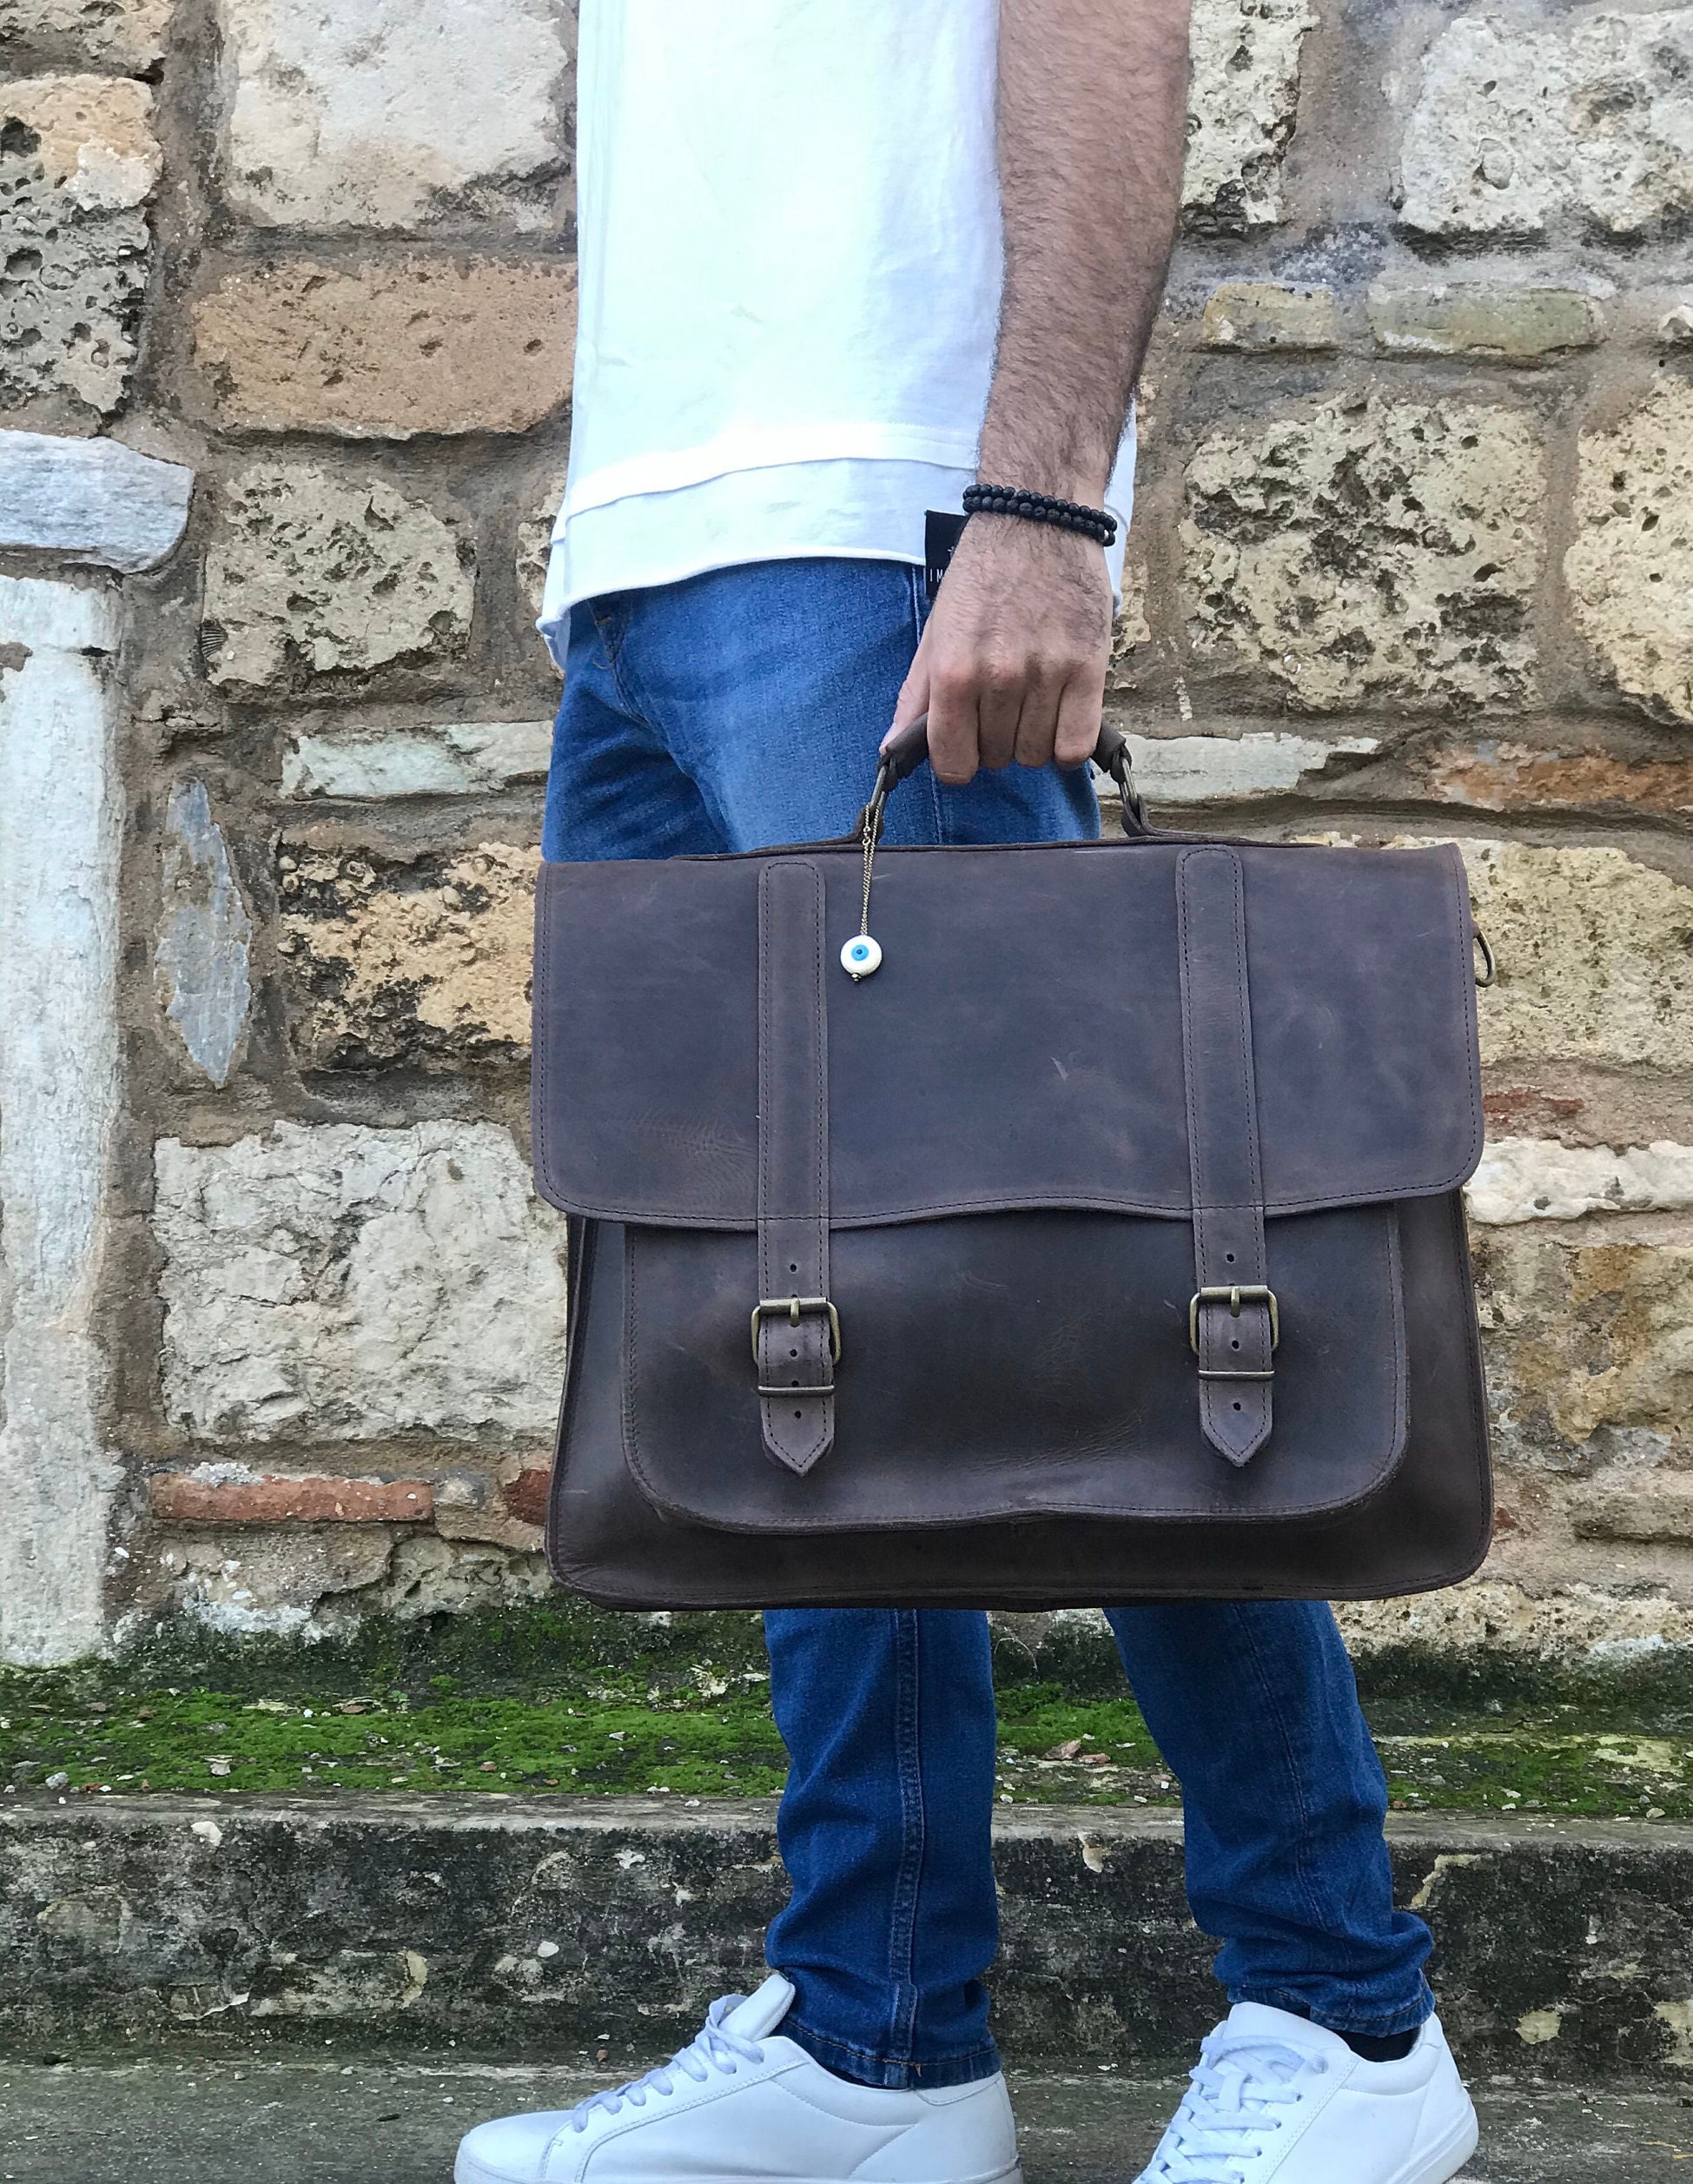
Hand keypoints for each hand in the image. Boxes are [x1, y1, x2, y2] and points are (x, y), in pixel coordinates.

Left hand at [885, 516, 1113, 786]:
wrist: (1038, 520)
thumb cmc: (983, 576)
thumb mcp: (936, 632)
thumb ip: (916, 697)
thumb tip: (892, 752)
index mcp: (954, 673)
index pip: (954, 764)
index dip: (958, 761)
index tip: (966, 745)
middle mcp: (999, 678)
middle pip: (997, 759)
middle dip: (994, 742)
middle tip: (1000, 706)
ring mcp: (1046, 675)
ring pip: (1036, 754)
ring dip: (1032, 741)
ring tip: (1030, 703)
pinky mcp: (1088, 668)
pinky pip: (1076, 745)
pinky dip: (1066, 744)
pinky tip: (1059, 720)